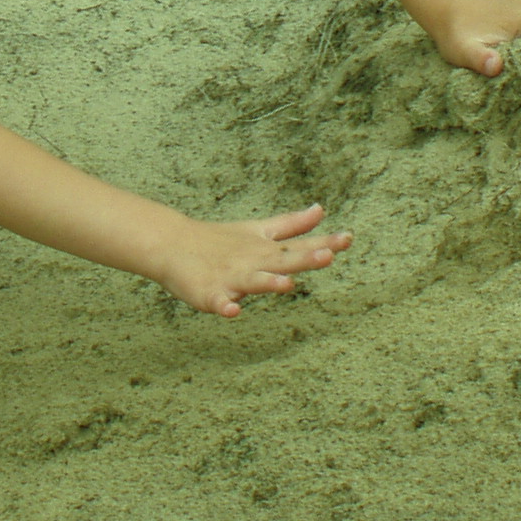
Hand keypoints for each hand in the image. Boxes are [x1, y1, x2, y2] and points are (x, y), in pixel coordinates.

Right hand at [157, 204, 352, 316]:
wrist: (172, 245)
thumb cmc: (219, 241)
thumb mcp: (259, 230)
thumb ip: (292, 225)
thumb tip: (321, 210)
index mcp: (265, 248)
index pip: (299, 246)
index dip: (323, 243)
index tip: (348, 239)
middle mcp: (252, 261)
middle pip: (282, 261)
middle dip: (304, 259)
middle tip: (328, 255)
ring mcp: (231, 277)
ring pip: (253, 281)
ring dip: (269, 282)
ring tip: (287, 284)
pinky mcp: (209, 294)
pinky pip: (218, 303)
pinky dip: (225, 306)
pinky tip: (233, 310)